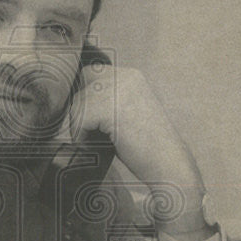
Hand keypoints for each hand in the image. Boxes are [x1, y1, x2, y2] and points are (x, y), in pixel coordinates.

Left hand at [70, 64, 211, 239]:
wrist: (169, 166)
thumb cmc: (146, 148)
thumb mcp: (125, 114)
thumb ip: (104, 101)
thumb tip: (71, 101)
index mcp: (131, 76)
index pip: (90, 74)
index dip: (84, 99)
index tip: (88, 122)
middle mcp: (126, 77)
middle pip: (81, 84)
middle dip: (79, 110)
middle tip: (89, 133)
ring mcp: (120, 91)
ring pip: (78, 103)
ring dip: (80, 126)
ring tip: (96, 142)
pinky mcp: (113, 108)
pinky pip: (80, 119)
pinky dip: (82, 136)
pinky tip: (96, 147)